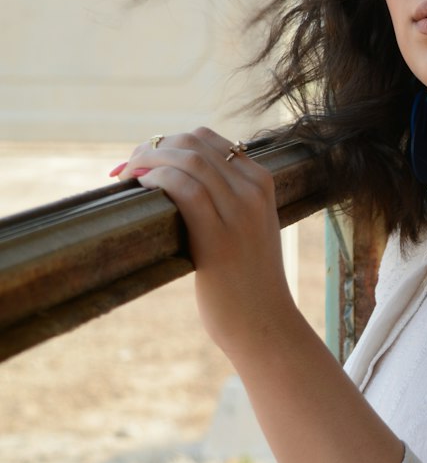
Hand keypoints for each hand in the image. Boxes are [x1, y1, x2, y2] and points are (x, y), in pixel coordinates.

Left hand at [113, 128, 298, 356]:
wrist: (265, 323)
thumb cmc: (248, 281)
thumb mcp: (247, 229)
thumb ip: (226, 201)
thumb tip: (176, 181)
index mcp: (262, 183)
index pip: (208, 139)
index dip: (167, 142)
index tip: (144, 160)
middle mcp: (253, 190)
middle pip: (193, 142)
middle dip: (152, 148)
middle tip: (127, 169)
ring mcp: (240, 211)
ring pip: (187, 158)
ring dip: (146, 160)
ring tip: (125, 178)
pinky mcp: (219, 236)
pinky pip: (183, 187)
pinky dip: (156, 179)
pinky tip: (141, 191)